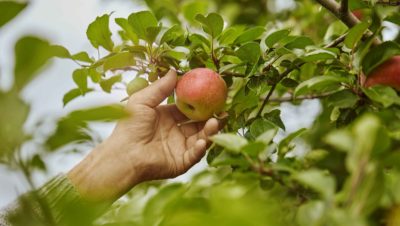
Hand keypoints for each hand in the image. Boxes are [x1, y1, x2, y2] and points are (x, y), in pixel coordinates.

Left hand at [67, 70, 219, 201]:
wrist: (123, 154)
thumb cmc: (129, 126)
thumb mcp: (143, 101)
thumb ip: (160, 87)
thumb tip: (174, 70)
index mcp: (167, 118)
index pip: (188, 109)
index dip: (200, 103)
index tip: (212, 94)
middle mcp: (175, 133)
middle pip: (199, 124)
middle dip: (212, 118)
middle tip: (224, 110)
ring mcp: (179, 148)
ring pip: (201, 138)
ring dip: (210, 131)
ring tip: (216, 123)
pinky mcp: (180, 163)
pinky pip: (195, 155)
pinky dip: (201, 149)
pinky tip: (203, 141)